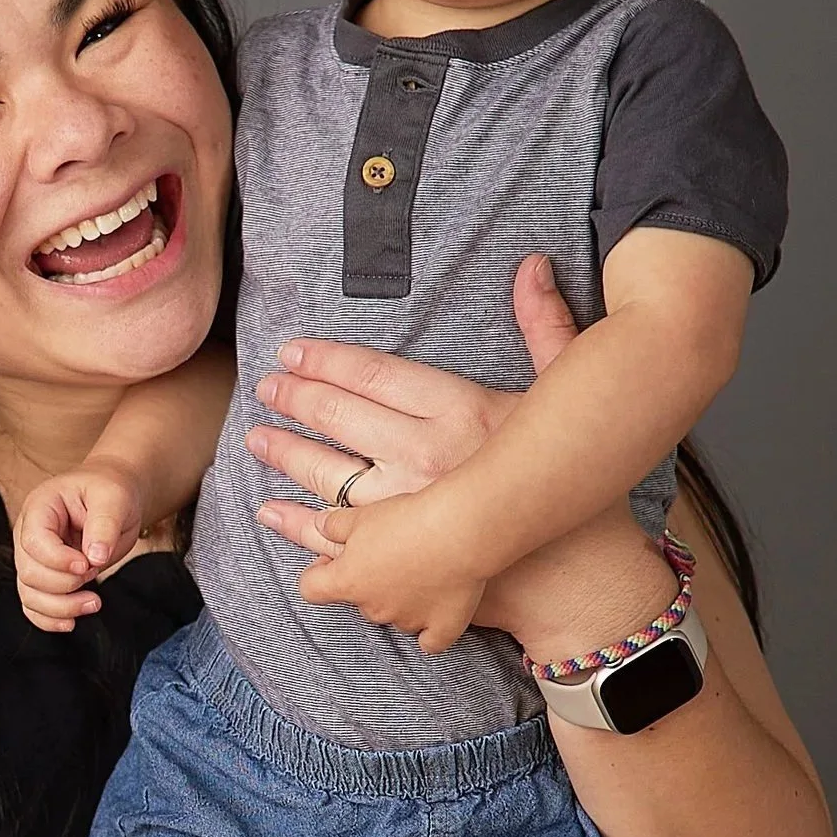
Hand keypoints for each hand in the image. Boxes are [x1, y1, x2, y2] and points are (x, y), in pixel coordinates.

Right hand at [14, 457, 148, 633]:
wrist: (112, 497)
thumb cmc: (110, 491)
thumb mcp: (113, 498)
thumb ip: (104, 525)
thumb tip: (96, 557)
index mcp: (40, 508)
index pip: (34, 542)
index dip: (59, 561)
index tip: (88, 564)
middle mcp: (29, 534)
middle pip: (29, 573)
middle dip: (65, 584)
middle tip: (94, 571)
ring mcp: (33, 557)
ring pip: (29, 594)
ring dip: (61, 607)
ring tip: (94, 602)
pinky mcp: (43, 577)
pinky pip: (34, 606)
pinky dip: (50, 619)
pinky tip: (72, 621)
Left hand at [247, 253, 580, 555]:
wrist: (578, 571)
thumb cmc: (573, 477)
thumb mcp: (559, 393)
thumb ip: (543, 326)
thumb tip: (532, 264)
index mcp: (461, 410)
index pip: (372, 373)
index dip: (325, 360)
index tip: (292, 352)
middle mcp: (427, 456)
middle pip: (340, 416)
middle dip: (295, 398)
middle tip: (267, 388)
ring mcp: (408, 508)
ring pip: (327, 473)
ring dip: (285, 453)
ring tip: (258, 439)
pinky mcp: (400, 554)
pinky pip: (333, 534)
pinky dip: (296, 523)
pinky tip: (271, 509)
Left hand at [293, 495, 492, 653]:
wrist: (459, 530)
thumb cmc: (407, 519)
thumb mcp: (360, 515)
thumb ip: (333, 525)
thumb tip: (321, 526)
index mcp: (348, 581)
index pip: (311, 589)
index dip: (318, 574)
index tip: (331, 560)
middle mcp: (373, 608)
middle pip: (359, 601)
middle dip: (367, 582)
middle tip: (388, 553)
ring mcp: (408, 621)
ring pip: (394, 616)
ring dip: (400, 599)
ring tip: (421, 568)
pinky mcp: (442, 628)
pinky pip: (430, 641)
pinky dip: (431, 631)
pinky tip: (436, 611)